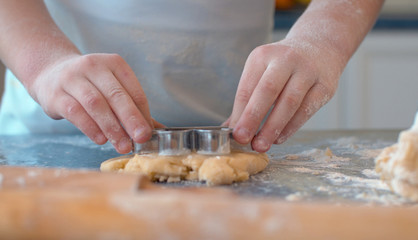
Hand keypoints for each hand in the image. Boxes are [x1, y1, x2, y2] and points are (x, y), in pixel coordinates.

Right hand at [29, 53, 156, 153]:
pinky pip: (75, 112)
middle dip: (131, 119)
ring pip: (96, 104)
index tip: (149, 133)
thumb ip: (132, 107)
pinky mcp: (56, 94)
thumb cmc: (90, 84)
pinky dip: (90, 128)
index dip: (143, 113)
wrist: (50, 73)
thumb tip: (156, 130)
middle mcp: (93, 66)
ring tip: (123, 145)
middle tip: (141, 138)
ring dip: (112, 127)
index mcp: (114, 64)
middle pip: (116, 95)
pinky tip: (101, 139)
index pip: (134, 91)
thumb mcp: (111, 87)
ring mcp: (72, 78)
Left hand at [227, 39, 341, 151]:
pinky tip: (279, 138)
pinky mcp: (324, 86)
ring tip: (261, 145)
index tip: (233, 133)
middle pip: (267, 91)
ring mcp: (307, 71)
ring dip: (273, 127)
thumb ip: (247, 98)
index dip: (239, 112)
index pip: (247, 87)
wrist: (319, 46)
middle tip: (243, 139)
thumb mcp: (262, 71)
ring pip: (289, 102)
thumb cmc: (283, 65)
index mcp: (263, 56)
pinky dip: (291, 127)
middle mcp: (285, 59)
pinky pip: (306, 110)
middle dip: (253, 118)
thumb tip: (230, 127)